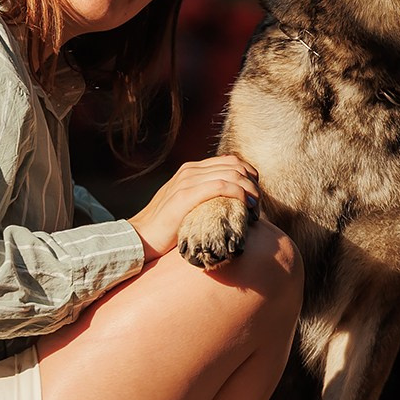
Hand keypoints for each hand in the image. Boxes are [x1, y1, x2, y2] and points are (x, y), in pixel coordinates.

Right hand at [127, 155, 259, 261]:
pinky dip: (239, 193)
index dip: (248, 174)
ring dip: (249, 189)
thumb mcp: (186, 205)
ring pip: (230, 174)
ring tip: (256, 207)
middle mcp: (190, 171)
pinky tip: (246, 205)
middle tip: (259, 202)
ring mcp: (187, 181)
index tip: (256, 193)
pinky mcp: (185, 196)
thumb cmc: (166, 227)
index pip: (229, 161)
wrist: (140, 237)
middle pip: (234, 165)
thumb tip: (228, 202)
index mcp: (191, 170)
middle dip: (252, 182)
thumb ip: (203, 197)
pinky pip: (220, 186)